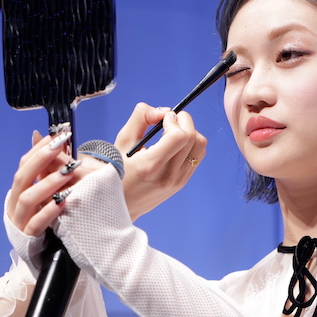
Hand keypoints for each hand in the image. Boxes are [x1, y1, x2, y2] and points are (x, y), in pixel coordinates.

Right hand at [7, 129, 77, 236]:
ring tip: (67, 173)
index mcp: (19, 191)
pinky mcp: (29, 238)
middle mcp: (15, 204)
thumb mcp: (46, 194)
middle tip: (60, 146)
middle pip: (23, 177)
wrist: (43, 257)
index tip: (56, 135)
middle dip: (41, 159)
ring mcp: (20, 222)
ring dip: (48, 184)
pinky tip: (63, 202)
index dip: (39, 149)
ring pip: (29, 199)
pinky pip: (37, 223)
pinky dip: (49, 211)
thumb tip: (40, 136)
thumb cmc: (45, 220)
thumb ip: (45, 170)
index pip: (24, 164)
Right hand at [115, 103, 206, 220]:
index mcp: (151, 165)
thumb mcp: (121, 142)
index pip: (180, 136)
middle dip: (183, 121)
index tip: (162, 119)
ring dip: (189, 133)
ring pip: (200, 147)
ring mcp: (177, 181)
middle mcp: (168, 175)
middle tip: (168, 121)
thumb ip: (140, 118)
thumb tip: (163, 111)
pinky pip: (197, 157)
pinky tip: (173, 146)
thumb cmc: (115, 172)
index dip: (174, 120)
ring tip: (171, 133)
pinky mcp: (181, 183)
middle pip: (194, 138)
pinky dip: (190, 145)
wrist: (118, 205)